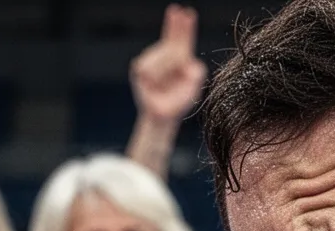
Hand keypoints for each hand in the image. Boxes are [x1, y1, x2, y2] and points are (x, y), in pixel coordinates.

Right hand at [129, 4, 207, 123]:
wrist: (162, 116)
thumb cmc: (177, 103)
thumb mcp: (193, 89)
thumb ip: (196, 75)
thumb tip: (189, 61)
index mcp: (181, 61)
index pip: (183, 41)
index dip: (184, 27)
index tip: (186, 13)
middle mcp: (166, 57)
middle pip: (171, 39)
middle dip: (174, 25)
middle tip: (177, 10)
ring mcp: (151, 60)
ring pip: (161, 55)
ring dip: (165, 69)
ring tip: (162, 84)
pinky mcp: (139, 67)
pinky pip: (148, 67)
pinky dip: (154, 76)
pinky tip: (153, 85)